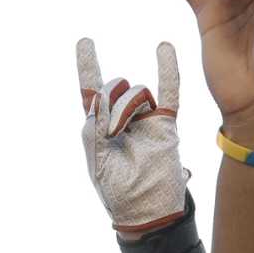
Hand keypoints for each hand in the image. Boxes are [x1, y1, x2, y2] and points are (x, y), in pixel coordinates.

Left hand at [77, 39, 186, 233]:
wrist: (147, 210)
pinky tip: (162, 48)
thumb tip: (99, 97)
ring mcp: (146, 120)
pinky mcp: (166, 124)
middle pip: (115, 88)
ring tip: (122, 133)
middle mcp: (123, 118)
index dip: (88, 64)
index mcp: (100, 126)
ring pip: (137, 92)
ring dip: (126, 107)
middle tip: (111, 132)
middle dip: (110, 104)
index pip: (91, 88)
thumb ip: (93, 128)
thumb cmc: (118, 190)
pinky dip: (167, 69)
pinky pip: (169, 91)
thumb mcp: (97, 160)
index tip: (84, 41)